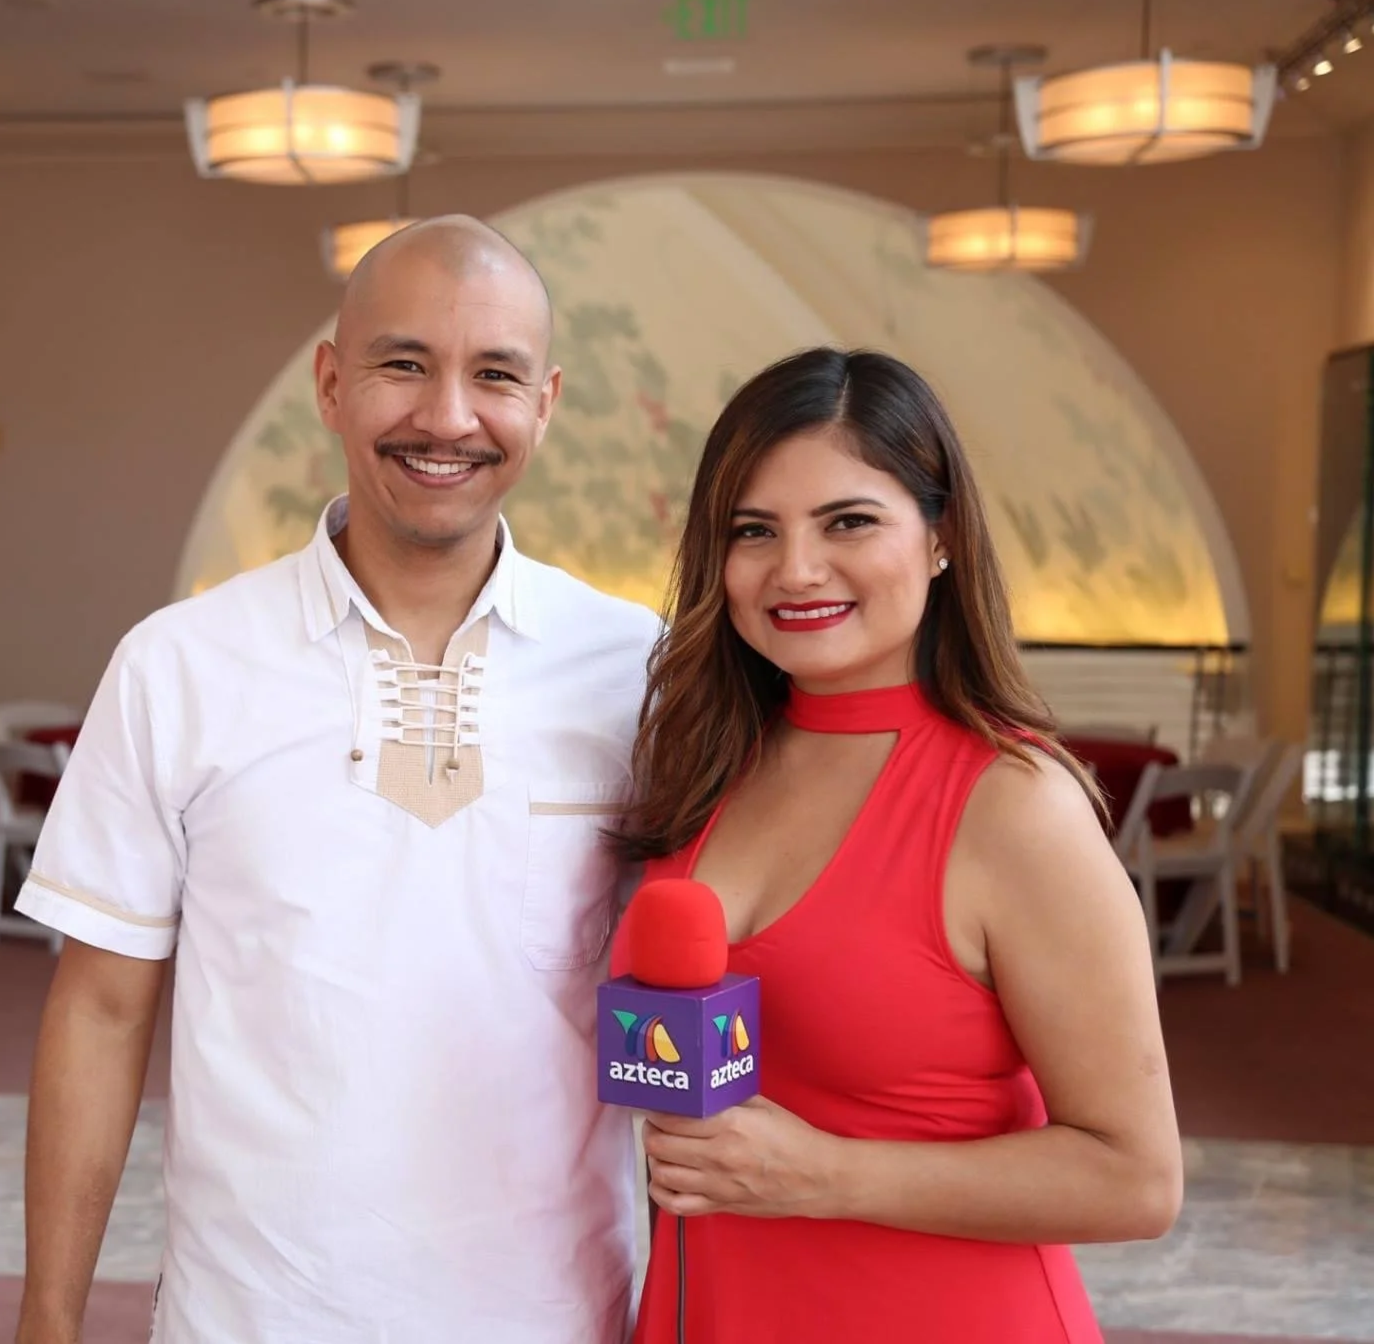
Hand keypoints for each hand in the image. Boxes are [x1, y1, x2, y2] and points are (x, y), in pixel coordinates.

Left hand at [642, 1095, 839, 1219]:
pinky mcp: (721, 1206)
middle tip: (653, 1124)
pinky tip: (663, 1179)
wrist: (817, 1178)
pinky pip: (677, 1206)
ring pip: (663, 1175)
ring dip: (654, 1159)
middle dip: (650, 1132)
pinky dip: (661, 1192)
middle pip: (661, 1146)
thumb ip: (727, 1099)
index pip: (674, 1119)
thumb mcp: (762, 1106)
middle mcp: (718, 1157)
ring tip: (659, 1148)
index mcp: (729, 1126)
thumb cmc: (793, 1139)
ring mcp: (718, 1186)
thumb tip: (698, 1092)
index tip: (656, 1105)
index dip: (657, 1111)